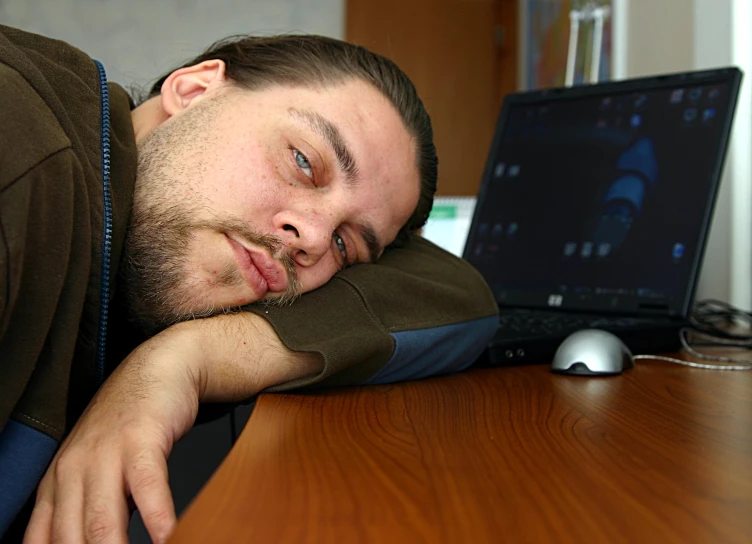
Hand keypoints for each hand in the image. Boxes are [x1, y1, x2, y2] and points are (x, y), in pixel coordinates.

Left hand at [23, 313, 322, 542]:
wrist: (157, 368)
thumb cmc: (129, 424)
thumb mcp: (95, 469)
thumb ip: (87, 511)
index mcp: (57, 483)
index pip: (44, 542)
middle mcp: (73, 471)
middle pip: (72, 539)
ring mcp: (105, 453)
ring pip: (103, 519)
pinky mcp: (140, 439)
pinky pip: (147, 485)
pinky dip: (159, 516)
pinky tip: (169, 536)